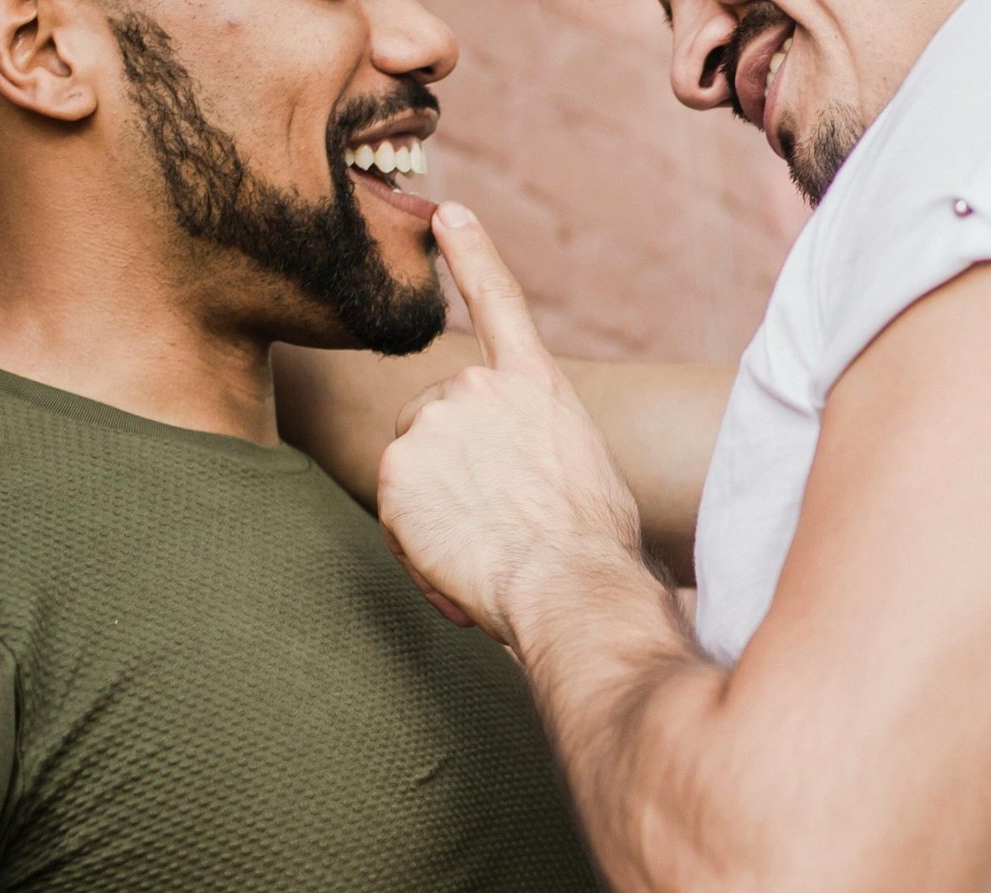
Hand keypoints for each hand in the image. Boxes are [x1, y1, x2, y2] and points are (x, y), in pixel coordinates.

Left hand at [377, 203, 644, 647]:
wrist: (571, 580)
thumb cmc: (594, 545)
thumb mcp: (581, 466)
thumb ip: (532, 443)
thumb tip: (512, 478)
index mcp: (534, 383)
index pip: (497, 300)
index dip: (470, 253)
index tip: (446, 214)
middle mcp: (477, 388)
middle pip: (435, 420)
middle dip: (450, 468)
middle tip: (497, 521)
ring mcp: (432, 423)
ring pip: (413, 470)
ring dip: (436, 510)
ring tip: (488, 548)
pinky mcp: (396, 469)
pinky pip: (396, 514)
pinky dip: (420, 546)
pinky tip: (461, 564)